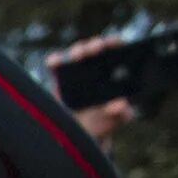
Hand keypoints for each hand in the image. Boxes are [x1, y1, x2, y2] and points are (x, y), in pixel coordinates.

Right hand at [47, 36, 136, 150]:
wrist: (82, 134)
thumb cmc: (104, 122)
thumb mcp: (118, 118)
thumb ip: (123, 112)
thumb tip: (120, 104)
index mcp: (114, 71)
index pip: (116, 49)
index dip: (114, 42)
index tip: (113, 42)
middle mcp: (96, 66)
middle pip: (95, 48)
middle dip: (94, 45)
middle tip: (95, 49)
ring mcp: (76, 72)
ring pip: (76, 54)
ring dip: (78, 50)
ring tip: (78, 55)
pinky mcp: (59, 81)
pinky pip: (56, 67)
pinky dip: (55, 61)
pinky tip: (56, 61)